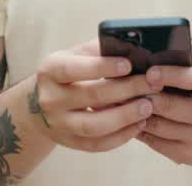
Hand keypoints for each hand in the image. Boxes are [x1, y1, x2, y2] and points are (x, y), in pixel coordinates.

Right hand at [30, 39, 161, 152]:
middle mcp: (50, 99)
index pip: (74, 69)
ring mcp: (59, 124)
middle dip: (126, 90)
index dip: (102, 67)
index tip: (129, 64)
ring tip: (148, 107)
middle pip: (91, 96)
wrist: (39, 105)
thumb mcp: (75, 55)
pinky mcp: (69, 142)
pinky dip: (121, 136)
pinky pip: (97, 144)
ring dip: (125, 117)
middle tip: (151, 84)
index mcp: (50, 70)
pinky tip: (139, 124)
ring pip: (94, 126)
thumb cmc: (69, 72)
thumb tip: (132, 46)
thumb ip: (99, 49)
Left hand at [136, 56, 191, 167]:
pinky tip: (133, 120)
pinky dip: (140, 130)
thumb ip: (186, 61)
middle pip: (168, 105)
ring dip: (136, 113)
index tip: (149, 72)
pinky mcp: (187, 155)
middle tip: (125, 87)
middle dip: (143, 95)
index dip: (167, 74)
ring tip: (123, 102)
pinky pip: (154, 142)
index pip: (191, 79)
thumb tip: (155, 52)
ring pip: (157, 125)